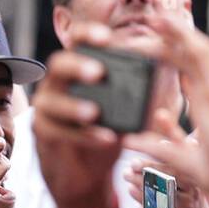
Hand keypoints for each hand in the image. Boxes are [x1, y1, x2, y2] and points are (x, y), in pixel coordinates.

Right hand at [31, 22, 122, 207]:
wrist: (88, 173)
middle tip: (98, 72)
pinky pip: (57, 132)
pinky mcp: (43, 135)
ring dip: (74, 105)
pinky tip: (104, 138)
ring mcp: (46, 109)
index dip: (89, 34)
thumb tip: (165, 65)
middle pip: (58, 64)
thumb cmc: (108, 129)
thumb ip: (137, 86)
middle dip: (78, 66)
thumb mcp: (125, 105)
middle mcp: (57, 83)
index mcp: (77, 67)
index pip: (77, 41)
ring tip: (94, 112)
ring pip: (51, 101)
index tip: (107, 37)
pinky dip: (82, 135)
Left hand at [125, 148, 208, 207]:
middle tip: (133, 163)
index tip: (158, 145)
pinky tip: (130, 189)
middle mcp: (192, 194)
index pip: (182, 166)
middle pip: (170, 178)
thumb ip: (192, 160)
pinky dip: (140, 197)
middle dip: (150, 169)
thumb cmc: (196, 197)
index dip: (168, 157)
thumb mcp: (198, 179)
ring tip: (126, 174)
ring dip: (140, 182)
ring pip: (159, 193)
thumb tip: (191, 140)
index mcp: (198, 180)